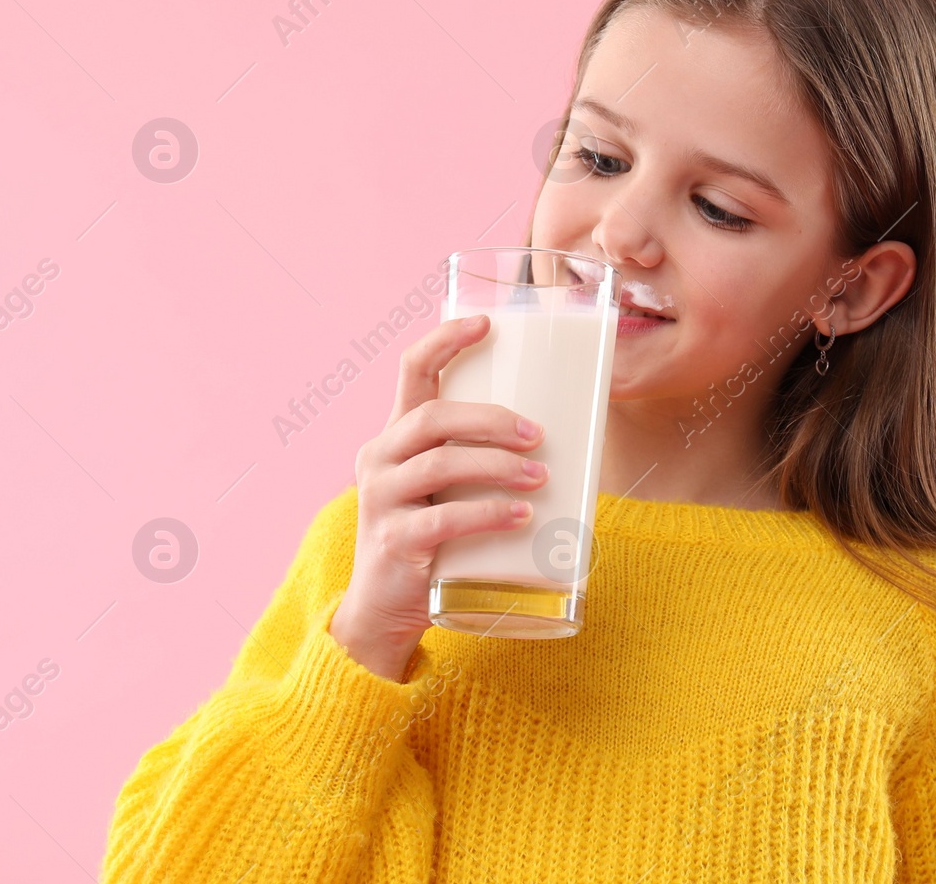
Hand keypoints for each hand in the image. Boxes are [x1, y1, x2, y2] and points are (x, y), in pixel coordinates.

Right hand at [329, 313, 547, 680]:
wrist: (384, 611)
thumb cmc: (429, 542)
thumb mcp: (442, 490)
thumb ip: (475, 461)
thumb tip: (557, 441)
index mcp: (393, 436)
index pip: (412, 370)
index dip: (446, 340)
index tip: (488, 323)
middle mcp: (379, 459)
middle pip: (433, 417)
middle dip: (490, 419)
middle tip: (536, 434)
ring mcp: (381, 500)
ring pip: (440, 465)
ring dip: (497, 466)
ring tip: (541, 476)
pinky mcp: (394, 542)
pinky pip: (444, 520)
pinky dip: (488, 513)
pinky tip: (521, 514)